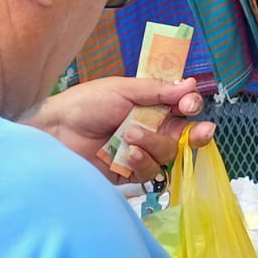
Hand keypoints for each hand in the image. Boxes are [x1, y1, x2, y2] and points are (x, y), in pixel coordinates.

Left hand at [27, 77, 214, 183]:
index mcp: (152, 106)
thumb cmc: (85, 103)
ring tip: (131, 135)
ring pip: (169, 154)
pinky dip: (143, 162)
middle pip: (185, 136)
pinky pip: (151, 172)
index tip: (189, 105)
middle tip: (201, 132)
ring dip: (155, 144)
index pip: (183, 108)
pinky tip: (128, 153)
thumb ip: (157, 90)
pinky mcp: (130, 173)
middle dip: (196, 134)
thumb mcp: (122, 89)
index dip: (191, 107)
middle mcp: (152, 129)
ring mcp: (142, 152)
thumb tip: (190, 84)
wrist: (55, 131)